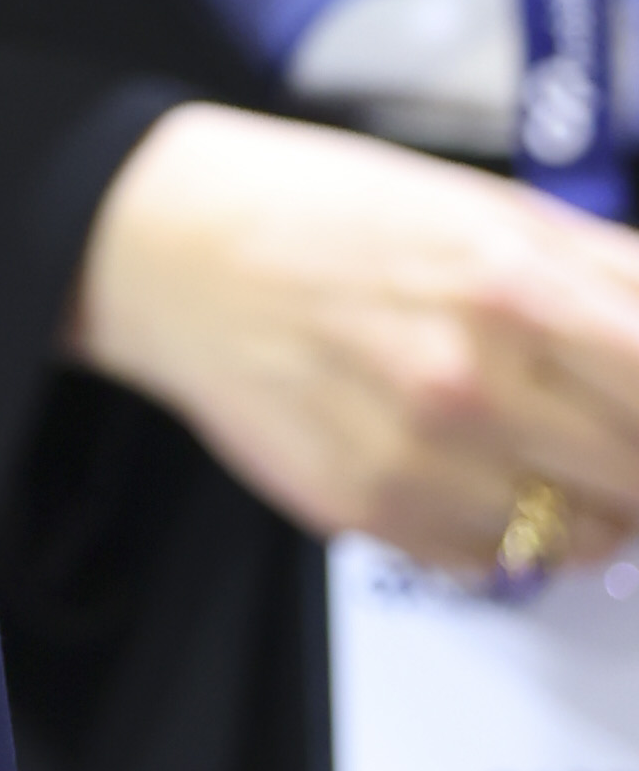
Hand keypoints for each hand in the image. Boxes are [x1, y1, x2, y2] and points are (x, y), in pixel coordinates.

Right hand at [69, 99, 638, 575]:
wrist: (178, 248)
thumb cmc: (331, 214)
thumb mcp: (490, 209)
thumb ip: (612, 274)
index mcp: (515, 288)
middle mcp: (471, 383)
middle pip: (635, 478)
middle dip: (635, 463)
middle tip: (609, 437)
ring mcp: (418, 458)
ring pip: (572, 538)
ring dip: (580, 507)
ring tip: (540, 453)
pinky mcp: (369, 512)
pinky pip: (489, 562)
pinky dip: (499, 530)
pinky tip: (466, 469)